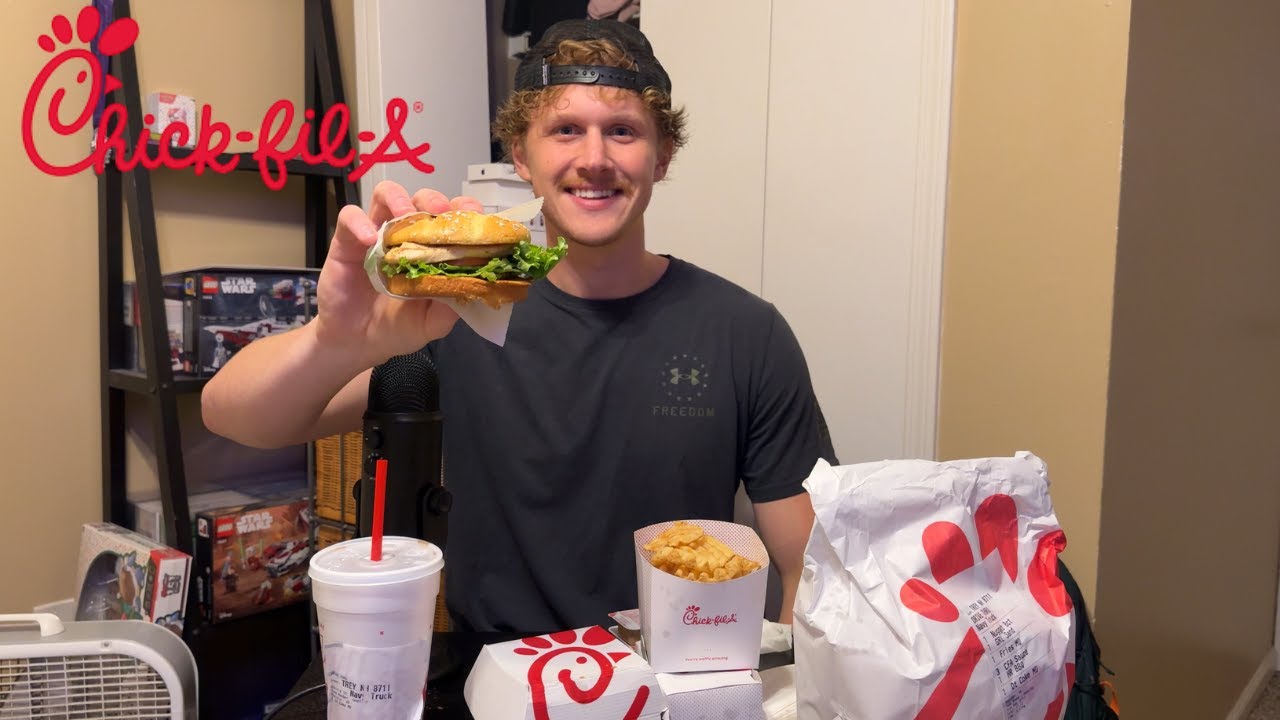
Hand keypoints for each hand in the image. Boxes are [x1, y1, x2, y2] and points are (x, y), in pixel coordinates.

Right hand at [312, 180, 484, 364]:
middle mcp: (407, 235)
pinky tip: (369, 239)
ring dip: (399, 199)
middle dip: (434, 200)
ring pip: (387, 195)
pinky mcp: (347, 240)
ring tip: (405, 215)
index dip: (464, 211)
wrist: (358, 342)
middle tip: (440, 213)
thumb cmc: (398, 326)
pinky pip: (350, 217)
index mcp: (433, 249)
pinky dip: (359, 222)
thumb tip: (471, 288)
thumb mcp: (432, 323)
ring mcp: (377, 234)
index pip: (452, 218)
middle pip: (422, 199)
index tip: (474, 217)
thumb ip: (450, 308)